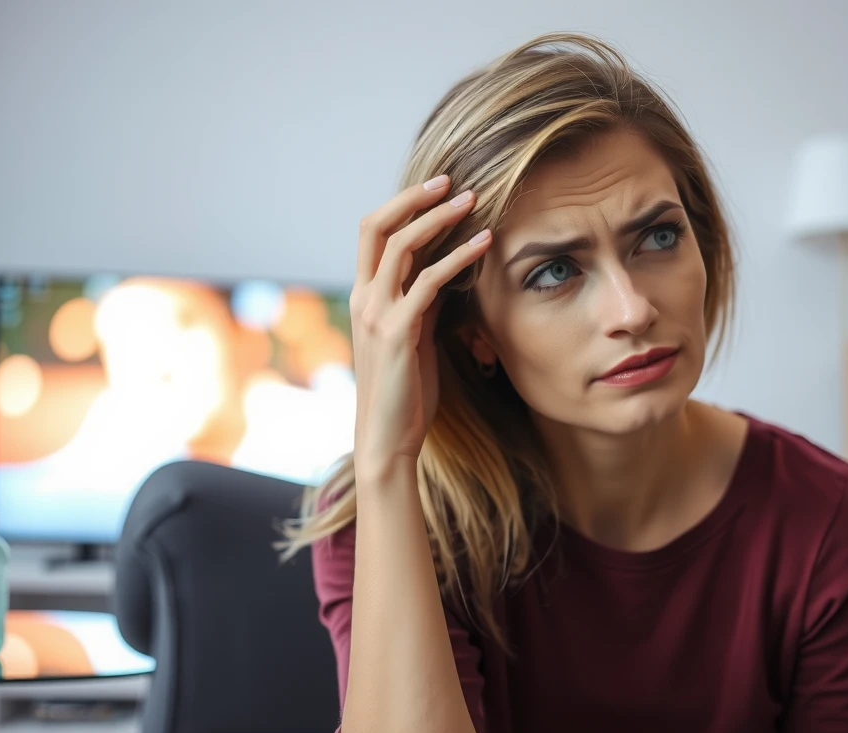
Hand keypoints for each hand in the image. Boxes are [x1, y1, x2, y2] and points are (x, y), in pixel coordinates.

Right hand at [350, 175, 491, 475]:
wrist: (389, 439)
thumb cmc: (406, 392)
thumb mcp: (415, 337)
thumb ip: (422, 303)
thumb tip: (445, 274)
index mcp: (364, 297)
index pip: (373, 234)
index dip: (403, 205)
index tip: (438, 188)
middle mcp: (363, 298)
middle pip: (376, 227)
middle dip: (413, 197)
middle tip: (452, 179)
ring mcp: (376, 314)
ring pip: (401, 246)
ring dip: (439, 218)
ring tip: (474, 200)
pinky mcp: (396, 332)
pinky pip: (428, 282)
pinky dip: (458, 257)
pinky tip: (484, 244)